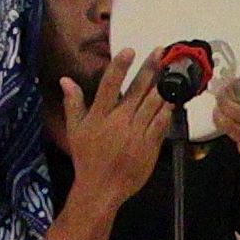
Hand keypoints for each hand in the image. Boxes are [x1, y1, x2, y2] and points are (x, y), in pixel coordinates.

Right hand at [60, 60, 168, 208]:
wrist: (101, 189)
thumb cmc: (87, 158)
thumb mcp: (75, 130)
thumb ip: (73, 103)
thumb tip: (65, 79)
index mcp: (99, 116)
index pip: (109, 86)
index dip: (120, 67)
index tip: (130, 50)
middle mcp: (119, 122)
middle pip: (138, 90)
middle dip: (151, 68)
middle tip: (160, 51)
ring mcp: (137, 134)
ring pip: (154, 104)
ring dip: (163, 84)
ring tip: (172, 68)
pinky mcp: (150, 145)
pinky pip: (162, 122)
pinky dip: (168, 108)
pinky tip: (174, 96)